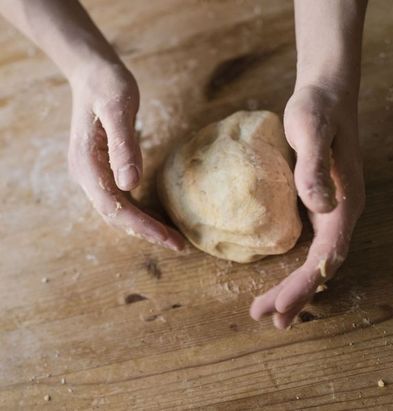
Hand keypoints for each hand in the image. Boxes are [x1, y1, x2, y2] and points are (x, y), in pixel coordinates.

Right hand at [68, 62, 184, 249]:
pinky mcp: (104, 170)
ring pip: (119, 211)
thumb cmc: (106, 86)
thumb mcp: (117, 109)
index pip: (115, 208)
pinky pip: (122, 199)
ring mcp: (94, 174)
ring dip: (144, 226)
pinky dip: (140, 212)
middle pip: (117, 216)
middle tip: (179, 245)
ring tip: (173, 237)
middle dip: (147, 232)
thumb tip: (130, 184)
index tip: (169, 240)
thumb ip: (123, 146)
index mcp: (87, 165)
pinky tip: (158, 216)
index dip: (142, 227)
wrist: (92, 73)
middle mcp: (87, 176)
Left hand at [250, 84, 364, 328]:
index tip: (277, 306)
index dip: (303, 284)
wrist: (326, 95)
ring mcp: (331, 211)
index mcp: (345, 203)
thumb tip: (321, 207)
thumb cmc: (317, 110)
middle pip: (322, 267)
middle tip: (264, 318)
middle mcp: (341, 213)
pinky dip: (295, 268)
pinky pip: (309, 246)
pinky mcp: (317, 204)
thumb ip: (316, 168)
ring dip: (296, 288)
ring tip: (272, 312)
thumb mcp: (311, 130)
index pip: (326, 256)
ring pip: (316, 261)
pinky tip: (281, 279)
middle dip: (296, 295)